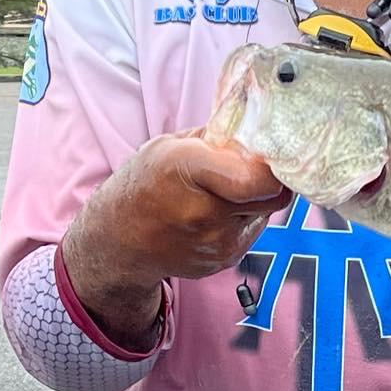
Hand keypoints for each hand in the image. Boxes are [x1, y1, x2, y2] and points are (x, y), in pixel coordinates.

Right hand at [62, 133, 291, 347]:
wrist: (119, 240)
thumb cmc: (145, 183)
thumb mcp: (171, 145)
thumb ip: (216, 137)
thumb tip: (257, 131)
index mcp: (186, 169)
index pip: (256, 177)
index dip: (270, 165)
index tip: (266, 154)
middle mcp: (203, 211)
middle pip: (271, 194)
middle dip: (267, 178)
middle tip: (251, 168)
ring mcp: (215, 241)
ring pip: (265, 212)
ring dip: (254, 198)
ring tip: (222, 192)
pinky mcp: (223, 259)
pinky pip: (252, 229)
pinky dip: (243, 217)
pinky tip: (215, 213)